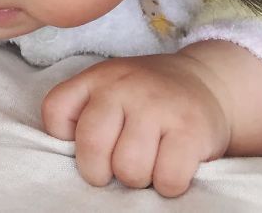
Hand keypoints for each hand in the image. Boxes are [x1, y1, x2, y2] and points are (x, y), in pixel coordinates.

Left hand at [41, 52, 231, 197]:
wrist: (205, 81)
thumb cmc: (148, 98)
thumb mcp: (110, 90)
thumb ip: (86, 114)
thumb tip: (66, 159)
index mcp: (97, 78)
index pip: (56, 111)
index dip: (67, 140)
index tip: (92, 144)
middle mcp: (123, 86)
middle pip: (91, 147)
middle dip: (102, 171)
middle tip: (119, 165)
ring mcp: (157, 104)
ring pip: (129, 169)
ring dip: (139, 178)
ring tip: (149, 161)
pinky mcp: (190, 128)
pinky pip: (167, 179)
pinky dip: (168, 185)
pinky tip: (172, 165)